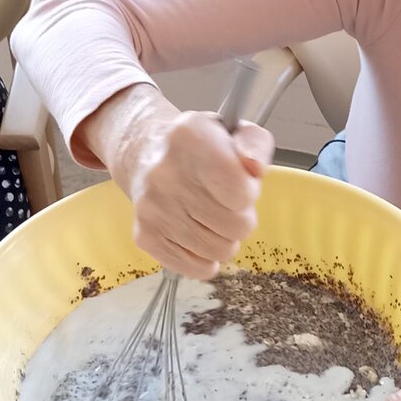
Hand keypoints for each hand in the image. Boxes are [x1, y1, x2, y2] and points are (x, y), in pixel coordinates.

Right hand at [79, 84, 273, 279]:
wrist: (147, 155)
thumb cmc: (201, 148)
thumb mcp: (235, 130)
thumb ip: (255, 144)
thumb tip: (254, 167)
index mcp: (191, 139)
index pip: (242, 193)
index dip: (249, 192)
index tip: (238, 182)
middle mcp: (165, 174)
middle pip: (237, 226)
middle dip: (241, 217)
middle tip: (226, 202)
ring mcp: (152, 209)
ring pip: (220, 251)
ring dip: (225, 238)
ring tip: (211, 215)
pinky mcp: (146, 237)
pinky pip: (199, 269)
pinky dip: (206, 258)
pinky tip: (197, 233)